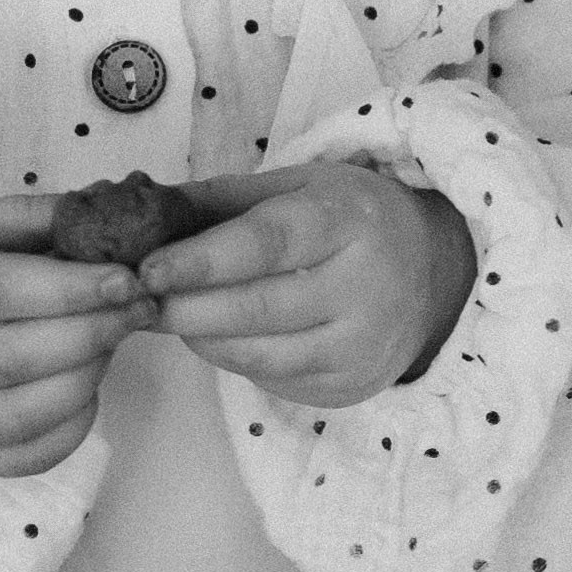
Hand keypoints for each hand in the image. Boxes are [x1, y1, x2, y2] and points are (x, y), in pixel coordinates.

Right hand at [0, 194, 154, 473]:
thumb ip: (19, 217)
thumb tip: (102, 214)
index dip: (68, 287)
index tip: (128, 277)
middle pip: (11, 358)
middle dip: (92, 331)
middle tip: (140, 305)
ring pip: (20, 416)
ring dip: (87, 378)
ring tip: (114, 339)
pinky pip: (21, 458)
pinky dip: (71, 426)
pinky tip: (86, 386)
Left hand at [139, 157, 476, 408]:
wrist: (433, 275)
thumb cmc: (349, 221)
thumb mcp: (298, 186)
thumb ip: (220, 198)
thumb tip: (142, 211)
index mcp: (348, 221)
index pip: (267, 244)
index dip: (202, 261)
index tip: (148, 269)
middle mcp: (365, 288)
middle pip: (257, 308)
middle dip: (185, 308)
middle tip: (138, 299)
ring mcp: (362, 345)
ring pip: (258, 354)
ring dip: (199, 337)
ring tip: (170, 315)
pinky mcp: (350, 386)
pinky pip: (271, 379)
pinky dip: (232, 358)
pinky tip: (219, 334)